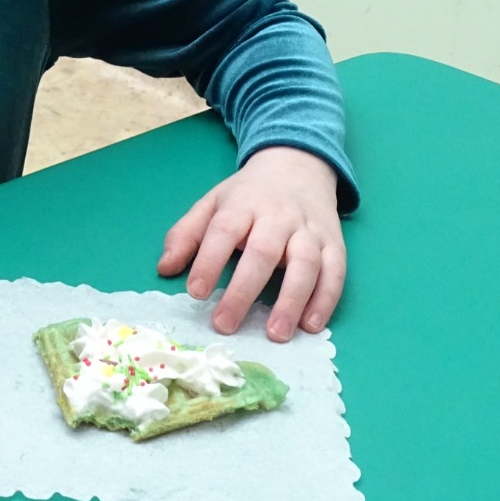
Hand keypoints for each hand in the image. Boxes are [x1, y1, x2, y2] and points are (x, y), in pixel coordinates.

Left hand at [158, 146, 345, 342]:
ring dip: (291, 300)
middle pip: (263, 251)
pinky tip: (311, 325)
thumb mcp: (213, 203)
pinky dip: (326, 299)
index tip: (195, 291)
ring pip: (305, 263)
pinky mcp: (334, 243)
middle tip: (225, 325)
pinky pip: (335, 272)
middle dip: (244, 290)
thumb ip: (186, 234)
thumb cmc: (248, 195)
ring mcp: (309, 230)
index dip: (209, 260)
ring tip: (275, 333)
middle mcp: (278, 216)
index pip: (224, 231)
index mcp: (243, 204)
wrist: (298, 166)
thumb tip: (164, 269)